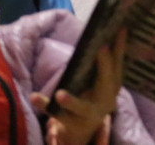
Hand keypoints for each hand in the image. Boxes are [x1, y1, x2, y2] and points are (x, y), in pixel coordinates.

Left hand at [31, 30, 125, 144]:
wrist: (86, 126)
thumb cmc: (96, 93)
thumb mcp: (105, 79)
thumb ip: (108, 60)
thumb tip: (112, 28)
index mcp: (113, 85)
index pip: (118, 62)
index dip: (120, 46)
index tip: (121, 29)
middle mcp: (105, 99)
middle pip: (106, 83)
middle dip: (105, 66)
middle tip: (102, 48)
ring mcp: (87, 112)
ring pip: (80, 107)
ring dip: (71, 101)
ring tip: (60, 93)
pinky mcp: (69, 120)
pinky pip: (55, 113)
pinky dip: (44, 105)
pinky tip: (34, 96)